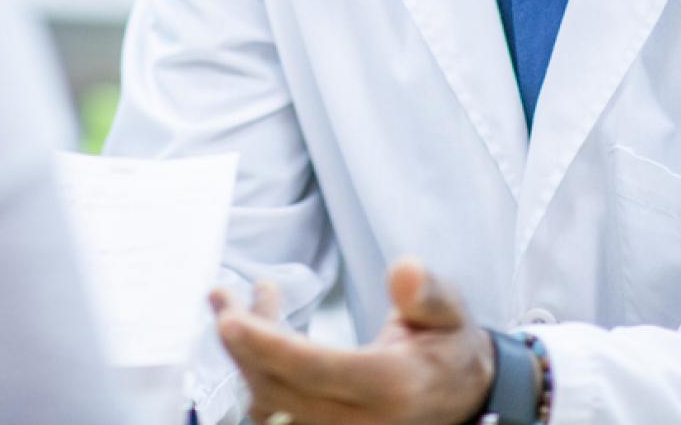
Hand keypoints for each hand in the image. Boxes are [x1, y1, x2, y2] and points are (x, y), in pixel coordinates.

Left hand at [210, 258, 495, 424]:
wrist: (459, 396)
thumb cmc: (447, 348)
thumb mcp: (449, 313)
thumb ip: (426, 293)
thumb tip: (404, 271)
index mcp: (392, 387)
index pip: (319, 370)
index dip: (270, 346)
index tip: (232, 321)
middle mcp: (362, 422)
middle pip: (281, 389)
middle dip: (242, 343)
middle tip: (221, 297)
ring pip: (270, 402)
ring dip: (243, 354)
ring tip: (231, 303)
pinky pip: (275, 411)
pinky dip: (255, 372)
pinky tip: (254, 333)